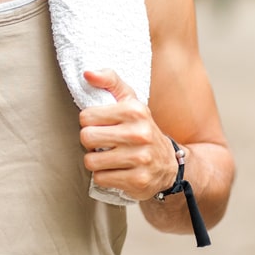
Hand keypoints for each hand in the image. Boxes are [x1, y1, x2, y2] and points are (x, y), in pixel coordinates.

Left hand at [79, 69, 175, 200]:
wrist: (168, 163)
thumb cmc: (141, 128)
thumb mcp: (130, 100)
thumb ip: (109, 81)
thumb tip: (87, 73)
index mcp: (134, 110)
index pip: (86, 116)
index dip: (89, 122)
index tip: (101, 125)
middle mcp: (139, 134)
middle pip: (86, 138)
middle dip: (90, 142)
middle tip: (102, 142)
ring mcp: (140, 159)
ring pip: (91, 161)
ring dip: (95, 161)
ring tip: (108, 157)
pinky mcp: (138, 181)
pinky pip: (101, 178)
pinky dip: (104, 176)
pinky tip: (116, 170)